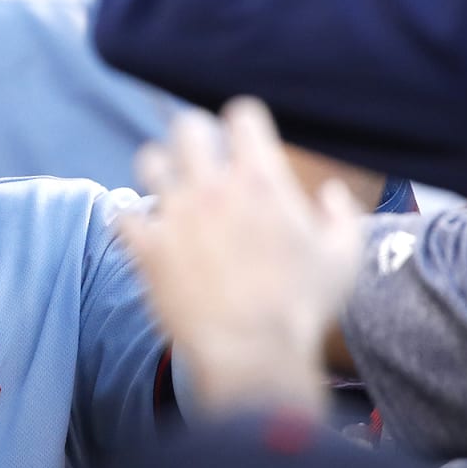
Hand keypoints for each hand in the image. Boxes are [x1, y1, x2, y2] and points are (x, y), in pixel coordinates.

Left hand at [117, 98, 364, 420]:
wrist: (253, 353)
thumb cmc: (302, 308)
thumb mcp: (344, 259)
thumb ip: (341, 216)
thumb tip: (330, 193)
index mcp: (261, 181)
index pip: (241, 114)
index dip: (242, 121)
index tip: (243, 138)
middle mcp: (212, 188)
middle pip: (187, 127)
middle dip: (194, 135)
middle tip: (200, 154)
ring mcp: (174, 214)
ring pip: (149, 160)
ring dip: (159, 168)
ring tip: (168, 185)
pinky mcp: (146, 246)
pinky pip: (122, 213)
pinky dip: (130, 218)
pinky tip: (139, 227)